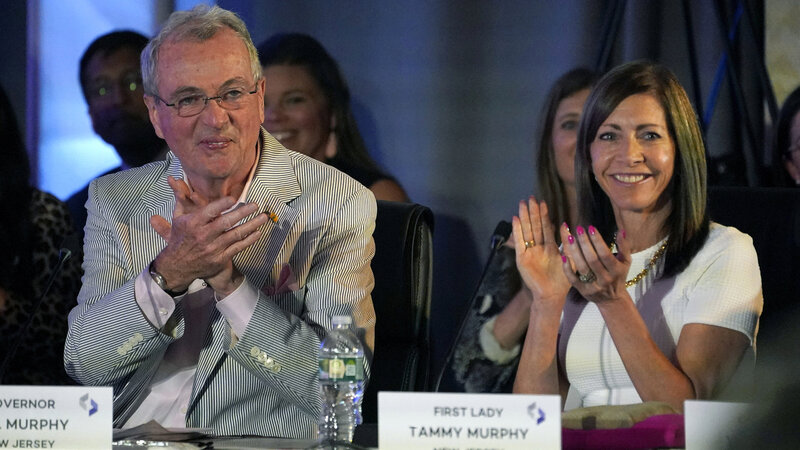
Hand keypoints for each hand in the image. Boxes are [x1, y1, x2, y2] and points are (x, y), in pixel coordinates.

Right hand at [149, 176, 268, 293]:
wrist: (177, 266)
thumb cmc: (179, 239)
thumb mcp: (177, 220)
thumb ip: (182, 202)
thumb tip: (180, 182)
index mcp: (193, 224)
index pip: (210, 211)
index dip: (223, 204)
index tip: (234, 198)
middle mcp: (203, 236)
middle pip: (226, 222)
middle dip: (243, 212)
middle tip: (255, 205)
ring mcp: (213, 248)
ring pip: (236, 235)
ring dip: (252, 225)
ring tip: (263, 217)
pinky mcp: (220, 259)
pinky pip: (237, 248)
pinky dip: (249, 240)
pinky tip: (257, 233)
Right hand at [511, 196, 569, 310]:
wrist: (551, 295)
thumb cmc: (562, 280)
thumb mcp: (569, 259)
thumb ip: (567, 243)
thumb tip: (565, 225)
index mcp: (549, 247)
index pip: (545, 227)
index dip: (544, 215)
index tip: (542, 202)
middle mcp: (538, 247)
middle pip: (535, 226)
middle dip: (533, 212)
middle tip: (531, 198)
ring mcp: (529, 252)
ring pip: (527, 231)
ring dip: (524, 218)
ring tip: (522, 204)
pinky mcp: (522, 258)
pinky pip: (519, 242)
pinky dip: (517, 231)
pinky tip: (516, 219)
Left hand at [560, 225, 631, 302]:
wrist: (612, 299)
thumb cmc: (619, 275)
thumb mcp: (625, 262)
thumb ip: (624, 246)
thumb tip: (620, 231)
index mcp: (616, 270)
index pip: (605, 254)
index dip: (598, 241)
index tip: (591, 228)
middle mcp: (605, 279)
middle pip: (592, 260)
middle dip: (585, 243)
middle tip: (578, 229)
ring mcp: (593, 286)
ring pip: (582, 267)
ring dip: (575, 252)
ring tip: (570, 238)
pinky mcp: (583, 291)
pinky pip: (573, 279)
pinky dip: (567, 268)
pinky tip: (563, 255)